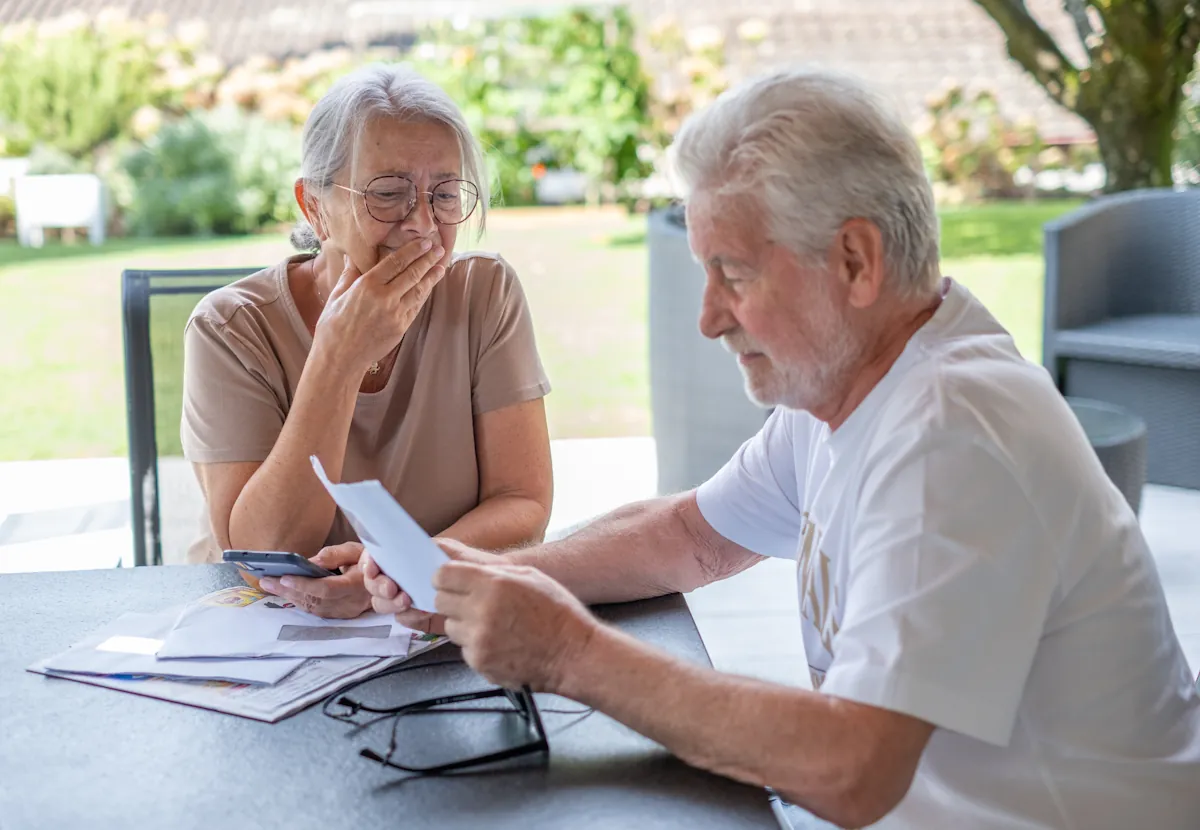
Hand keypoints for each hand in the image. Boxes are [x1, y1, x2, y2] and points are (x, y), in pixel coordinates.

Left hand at [258, 542, 371, 618]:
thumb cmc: (370, 562)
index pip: (326, 589)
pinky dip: (298, 601)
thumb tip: (310, 562)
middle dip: (288, 590)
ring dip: (289, 596)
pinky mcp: (340, 616)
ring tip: (270, 585)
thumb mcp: (356, 550)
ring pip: (312, 608)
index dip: (304, 584)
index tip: (284, 576)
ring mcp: (345, 613)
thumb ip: (335, 555)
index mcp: (358, 585)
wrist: (387, 582)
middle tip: (266, 580)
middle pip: (314, 600)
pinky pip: (315, 611)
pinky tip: (285, 592)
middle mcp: (351, 603)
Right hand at [314, 237, 447, 372]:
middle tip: (439, 249)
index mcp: (367, 286)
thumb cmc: (333, 327)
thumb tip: (352, 257)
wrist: (340, 359)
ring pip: (418, 291)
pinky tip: (428, 287)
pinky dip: (423, 295)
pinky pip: (415, 307)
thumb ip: (349, 275)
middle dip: (427, 260)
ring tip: (440, 266)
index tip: (425, 242)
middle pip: (412, 274)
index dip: (413, 251)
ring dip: (431, 278)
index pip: (396, 263)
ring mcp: (395, 314)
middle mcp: (384, 298)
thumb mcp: (337, 296)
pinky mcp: (401, 328)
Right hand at [361, 538, 501, 633]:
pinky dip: (410, 616)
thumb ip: (426, 550)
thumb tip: (406, 551)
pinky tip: (422, 612)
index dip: (368, 564)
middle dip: (379, 587)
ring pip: (383, 604)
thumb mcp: (448, 550)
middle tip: (393, 589)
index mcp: (404, 557)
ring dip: (391, 603)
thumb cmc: (470, 563)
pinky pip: (404, 619)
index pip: (375, 558)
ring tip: (408, 600)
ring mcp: (407, 598)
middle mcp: (401, 577)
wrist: (492, 586)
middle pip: (373, 585)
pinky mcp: (419, 617)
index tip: (374, 569)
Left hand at [433, 550, 598, 692]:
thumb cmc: (557, 613)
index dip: (444, 577)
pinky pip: (463, 649)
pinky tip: (500, 643)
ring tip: (493, 625)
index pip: (443, 575)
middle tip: (472, 604)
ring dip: (464, 624)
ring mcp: (478, 639)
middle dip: (453, 600)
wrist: (573, 654)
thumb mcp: (529, 576)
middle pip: (440, 601)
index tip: (449, 581)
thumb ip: (492, 572)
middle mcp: (481, 611)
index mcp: (493, 584)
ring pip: (450, 626)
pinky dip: (476, 646)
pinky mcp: (479, 662)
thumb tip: (463, 570)